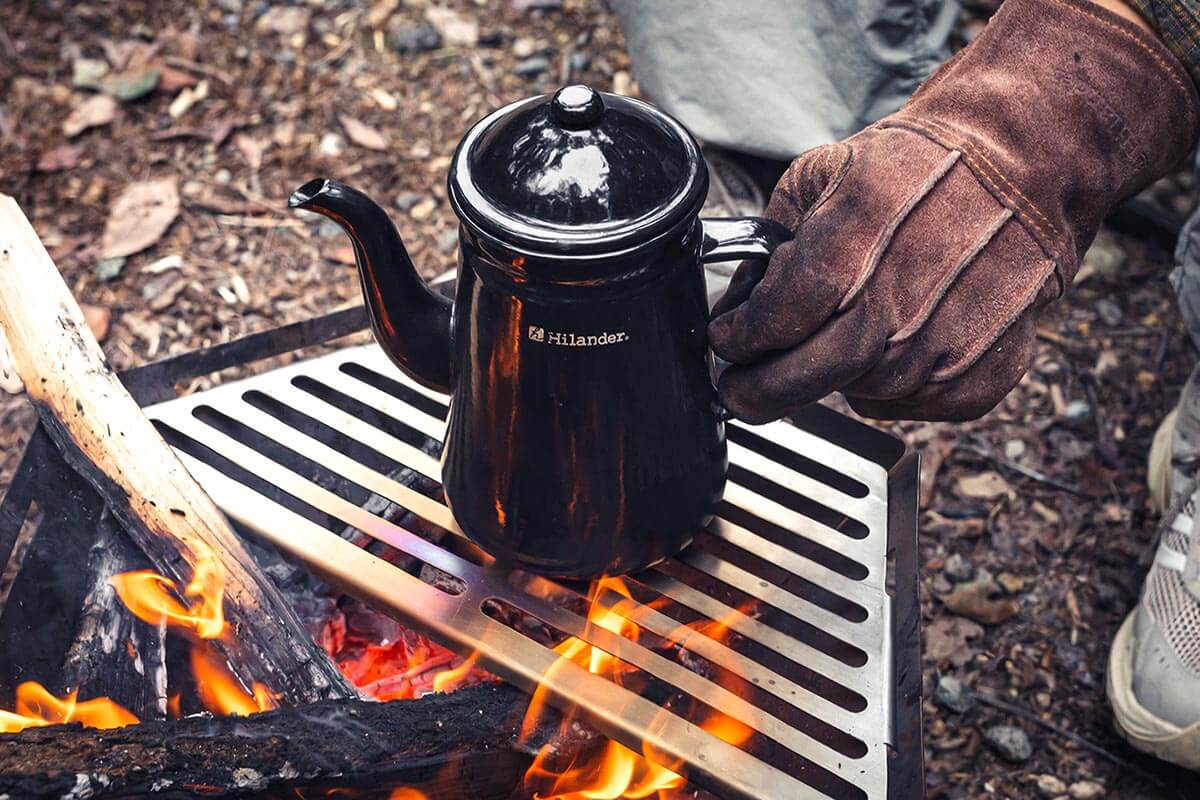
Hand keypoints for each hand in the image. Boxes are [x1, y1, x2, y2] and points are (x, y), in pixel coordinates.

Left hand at [709, 0, 1197, 423]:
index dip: (737, 338)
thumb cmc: (921, 168)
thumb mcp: (823, 174)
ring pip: (857, 394)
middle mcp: (893, 305)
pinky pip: (913, 405)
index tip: (727, 341)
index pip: (767, 325)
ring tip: (838, 343)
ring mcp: (941, 344)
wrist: (1024, 163)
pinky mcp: (982, 371)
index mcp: (845, 251)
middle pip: (802, 379)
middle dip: (758, 392)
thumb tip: (741, 293)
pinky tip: (894, 347)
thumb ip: (770, 238)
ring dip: (834, 379)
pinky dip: (893, 387)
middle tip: (740, 390)